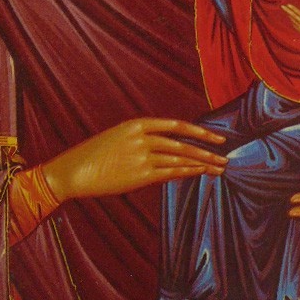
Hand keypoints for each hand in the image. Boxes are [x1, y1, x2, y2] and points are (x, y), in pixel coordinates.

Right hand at [41, 118, 227, 201]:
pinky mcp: (139, 176)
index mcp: (136, 124)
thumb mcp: (118, 138)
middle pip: (183, 143)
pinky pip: (170, 173)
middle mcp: (142, 138)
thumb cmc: (94, 156)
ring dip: (202, 164)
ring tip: (219, 168)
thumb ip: (142, 140)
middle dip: (207, 151)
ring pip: (180, 159)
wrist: (73, 171)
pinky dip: (188, 173)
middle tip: (225, 157)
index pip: (176, 125)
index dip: (199, 131)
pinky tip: (200, 174)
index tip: (217, 137)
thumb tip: (167, 149)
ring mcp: (141, 157)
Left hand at [282, 2, 299, 47]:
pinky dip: (293, 22)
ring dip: (290, 16)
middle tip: (282, 6)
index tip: (288, 5)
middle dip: (288, 11)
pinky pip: (296, 27)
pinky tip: (291, 19)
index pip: (299, 13)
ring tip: (286, 11)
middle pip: (294, 17)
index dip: (293, 9)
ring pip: (294, 22)